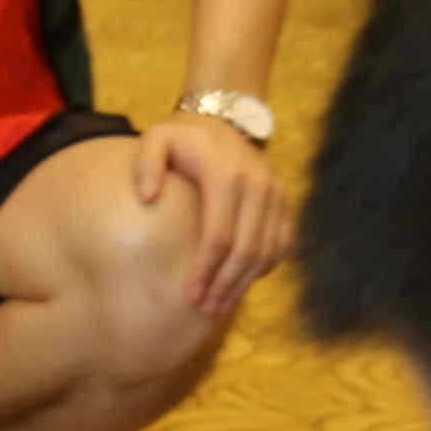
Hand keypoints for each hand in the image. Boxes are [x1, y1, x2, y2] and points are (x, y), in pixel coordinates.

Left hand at [139, 111, 291, 316]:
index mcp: (226, 174)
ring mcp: (275, 194)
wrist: (224, 122)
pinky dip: (265, 268)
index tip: (190, 294)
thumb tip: (148, 198)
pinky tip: (242, 284)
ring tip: (221, 304)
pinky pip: (281, 244)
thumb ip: (146, 164)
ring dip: (245, 282)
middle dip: (226, 283)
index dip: (206, 268)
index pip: (219, 234)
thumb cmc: (182, 139)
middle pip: (247, 249)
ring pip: (267, 251)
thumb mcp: (156, 139)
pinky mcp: (284, 203)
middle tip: (206, 308)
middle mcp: (258, 184)